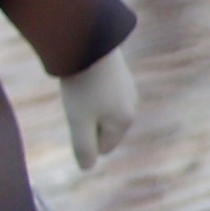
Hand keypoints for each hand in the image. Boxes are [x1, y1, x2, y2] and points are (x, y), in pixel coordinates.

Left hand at [56, 43, 140, 174]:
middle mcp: (132, 106)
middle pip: (103, 129)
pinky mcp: (121, 73)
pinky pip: (104, 92)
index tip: (77, 115)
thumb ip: (84, 148)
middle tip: (77, 100)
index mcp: (125, 121)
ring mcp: (129, 89)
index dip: (85, 137)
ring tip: (80, 86)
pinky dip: (92, 89)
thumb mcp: (78, 121)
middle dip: (87, 121)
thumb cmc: (82, 86)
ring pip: (103, 110)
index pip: (104, 147)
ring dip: (88, 104)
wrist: (89, 42)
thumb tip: (87, 168)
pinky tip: (85, 75)